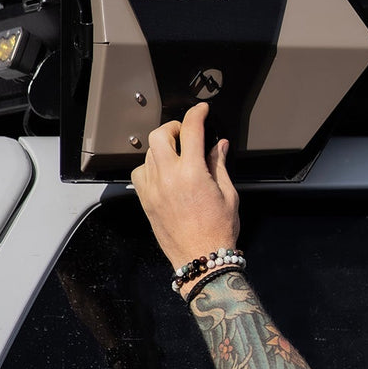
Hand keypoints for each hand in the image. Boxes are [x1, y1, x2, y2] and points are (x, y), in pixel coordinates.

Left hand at [130, 102, 239, 271]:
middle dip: (173, 128)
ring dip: (162, 147)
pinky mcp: (145, 201)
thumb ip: (219, 165)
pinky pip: (139, 173)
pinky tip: (163, 173)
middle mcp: (168, 177)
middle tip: (185, 133)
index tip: (201, 110)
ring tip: (176, 155)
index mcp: (192, 172)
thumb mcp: (228, 194)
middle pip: (160, 135)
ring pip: (148, 153)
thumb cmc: (218, 230)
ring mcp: (153, 189)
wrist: (201, 258)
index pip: (191, 130)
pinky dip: (150, 167)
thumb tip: (219, 145)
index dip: (196, 114)